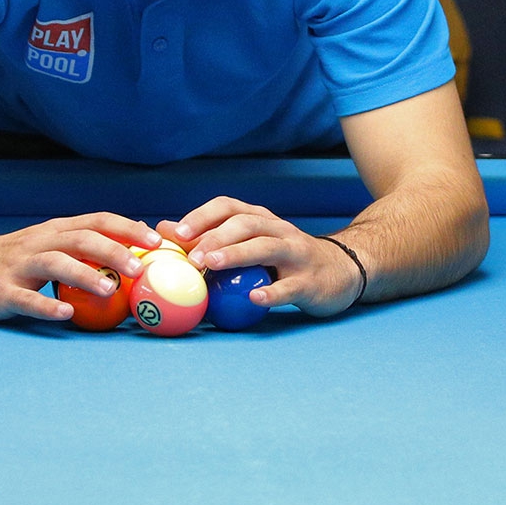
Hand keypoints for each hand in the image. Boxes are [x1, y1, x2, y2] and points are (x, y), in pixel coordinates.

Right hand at [0, 212, 158, 322]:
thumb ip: (86, 245)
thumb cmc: (17, 258)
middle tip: (139, 267)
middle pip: (80, 239)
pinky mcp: (2, 291)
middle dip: (112, 250)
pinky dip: (46, 306)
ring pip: (55, 264)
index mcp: (56, 231)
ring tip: (110, 290)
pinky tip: (66, 315)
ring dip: (84, 275)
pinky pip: (26, 299)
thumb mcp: (51, 244)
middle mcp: (40, 243)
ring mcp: (19, 266)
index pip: (97, 221)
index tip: (157, 241)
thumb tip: (136, 248)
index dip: (127, 229)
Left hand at [163, 198, 365, 316]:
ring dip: (237, 254)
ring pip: (267, 247)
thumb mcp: (252, 244)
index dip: (202, 216)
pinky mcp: (310, 281)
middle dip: (216, 236)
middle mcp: (279, 230)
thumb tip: (164, 230)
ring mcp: (297, 254)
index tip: (176, 232)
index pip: (229, 206)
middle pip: (246, 224)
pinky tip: (255, 298)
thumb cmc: (284, 260)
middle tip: (191, 256)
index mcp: (261, 219)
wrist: (341, 271)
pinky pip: (290, 286)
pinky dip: (272, 292)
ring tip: (212, 265)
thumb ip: (212, 238)